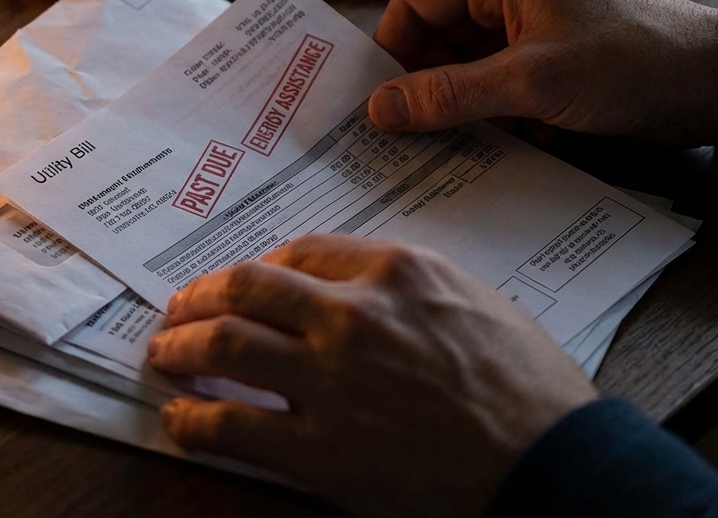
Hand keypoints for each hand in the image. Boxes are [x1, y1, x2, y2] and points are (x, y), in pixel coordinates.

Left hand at [147, 234, 597, 517]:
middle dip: (199, 296)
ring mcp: (331, 382)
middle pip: (245, 288)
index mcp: (394, 272)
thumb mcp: (475, 300)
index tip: (240, 281)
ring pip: (224, 344)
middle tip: (178, 309)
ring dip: (181, 347)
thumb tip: (351, 285)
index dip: (256, 267)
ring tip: (163, 354)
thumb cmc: (529, 386)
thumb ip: (407, 284)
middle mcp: (353, 316)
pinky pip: (231, 425)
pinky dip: (191, 418)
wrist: (554, 464)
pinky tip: (178, 417)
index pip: (298, 253)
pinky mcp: (320, 450)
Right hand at [368, 0, 717, 144]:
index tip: (378, 106)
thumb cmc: (631, 62)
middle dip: (430, 85)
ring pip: (468, 62)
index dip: (391, 55)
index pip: (414, 4)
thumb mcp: (528, 84)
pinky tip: (512, 137)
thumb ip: (447, 95)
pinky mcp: (554, 48)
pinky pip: (500, 76)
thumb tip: (378, 109)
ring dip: (467, 103)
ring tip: (466, 141)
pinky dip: (498, 108)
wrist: (717, 82)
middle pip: (438, 36)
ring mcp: (535, 15)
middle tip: (414, 135)